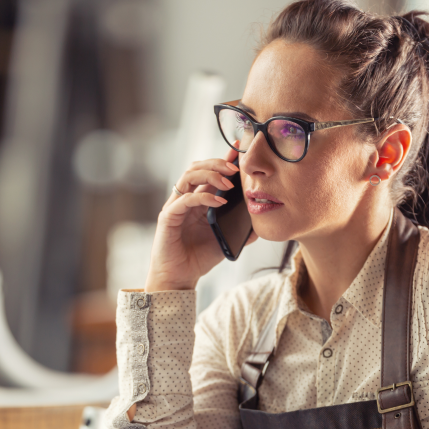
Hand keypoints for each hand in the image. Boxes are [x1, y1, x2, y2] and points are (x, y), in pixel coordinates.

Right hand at [145, 147, 257, 291]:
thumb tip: (261, 222)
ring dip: (210, 174)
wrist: (180, 277)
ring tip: (229, 183)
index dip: (223, 160)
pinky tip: (220, 201)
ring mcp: (175, 206)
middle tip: (236, 168)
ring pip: (189, 176)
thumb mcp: (226, 240)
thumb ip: (241, 230)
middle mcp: (185, 199)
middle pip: (197, 167)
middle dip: (217, 163)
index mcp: (198, 200)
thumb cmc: (199, 258)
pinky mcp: (168, 216)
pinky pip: (185, 199)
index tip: (239, 151)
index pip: (209, 172)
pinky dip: (204, 196)